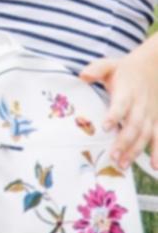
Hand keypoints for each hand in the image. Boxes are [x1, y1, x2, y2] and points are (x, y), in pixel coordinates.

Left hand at [80, 40, 157, 169]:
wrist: (154, 68)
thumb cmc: (125, 70)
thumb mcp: (110, 65)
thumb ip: (96, 69)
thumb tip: (82, 76)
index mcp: (128, 91)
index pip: (121, 105)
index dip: (114, 116)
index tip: (106, 127)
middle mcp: (141, 105)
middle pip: (134, 125)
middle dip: (124, 141)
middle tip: (112, 156)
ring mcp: (151, 115)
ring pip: (145, 135)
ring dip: (135, 151)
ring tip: (123, 164)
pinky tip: (155, 167)